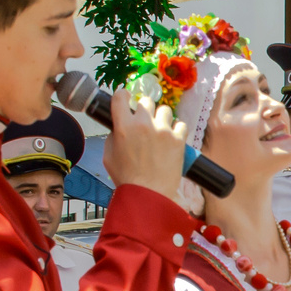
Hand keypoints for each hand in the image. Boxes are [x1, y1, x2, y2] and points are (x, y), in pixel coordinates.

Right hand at [103, 88, 189, 202]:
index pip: (121, 97)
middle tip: (145, 121)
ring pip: (165, 110)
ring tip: (160, 131)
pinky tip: (172, 138)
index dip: (123, 96)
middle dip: (145, 109)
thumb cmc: (127, 178)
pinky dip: (177, 130)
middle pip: (146, 101)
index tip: (127, 99)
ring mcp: (163, 130)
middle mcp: (143, 124)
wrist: (149, 194)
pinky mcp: (178, 139)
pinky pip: (181, 124)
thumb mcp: (109, 156)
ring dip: (162, 118)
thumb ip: (114, 136)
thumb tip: (120, 128)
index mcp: (124, 126)